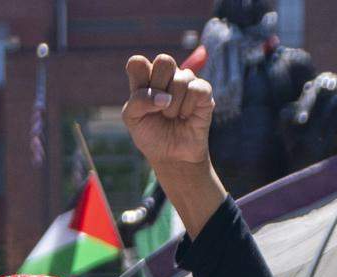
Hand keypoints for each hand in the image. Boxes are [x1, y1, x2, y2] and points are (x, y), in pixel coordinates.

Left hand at [123, 54, 214, 171]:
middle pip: (164, 60)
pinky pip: (196, 89)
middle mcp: (167, 75)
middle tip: (158, 108)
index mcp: (145, 77)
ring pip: (181, 78)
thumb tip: (164, 97)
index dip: (138, 79)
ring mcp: (186, 81)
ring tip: (171, 117)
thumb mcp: (133, 119)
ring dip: (172, 106)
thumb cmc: (151, 134)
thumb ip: (137, 101)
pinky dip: (187, 108)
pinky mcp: (204, 91)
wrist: (171, 156)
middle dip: (158, 88)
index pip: (137, 62)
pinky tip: (185, 116)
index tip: (140, 98)